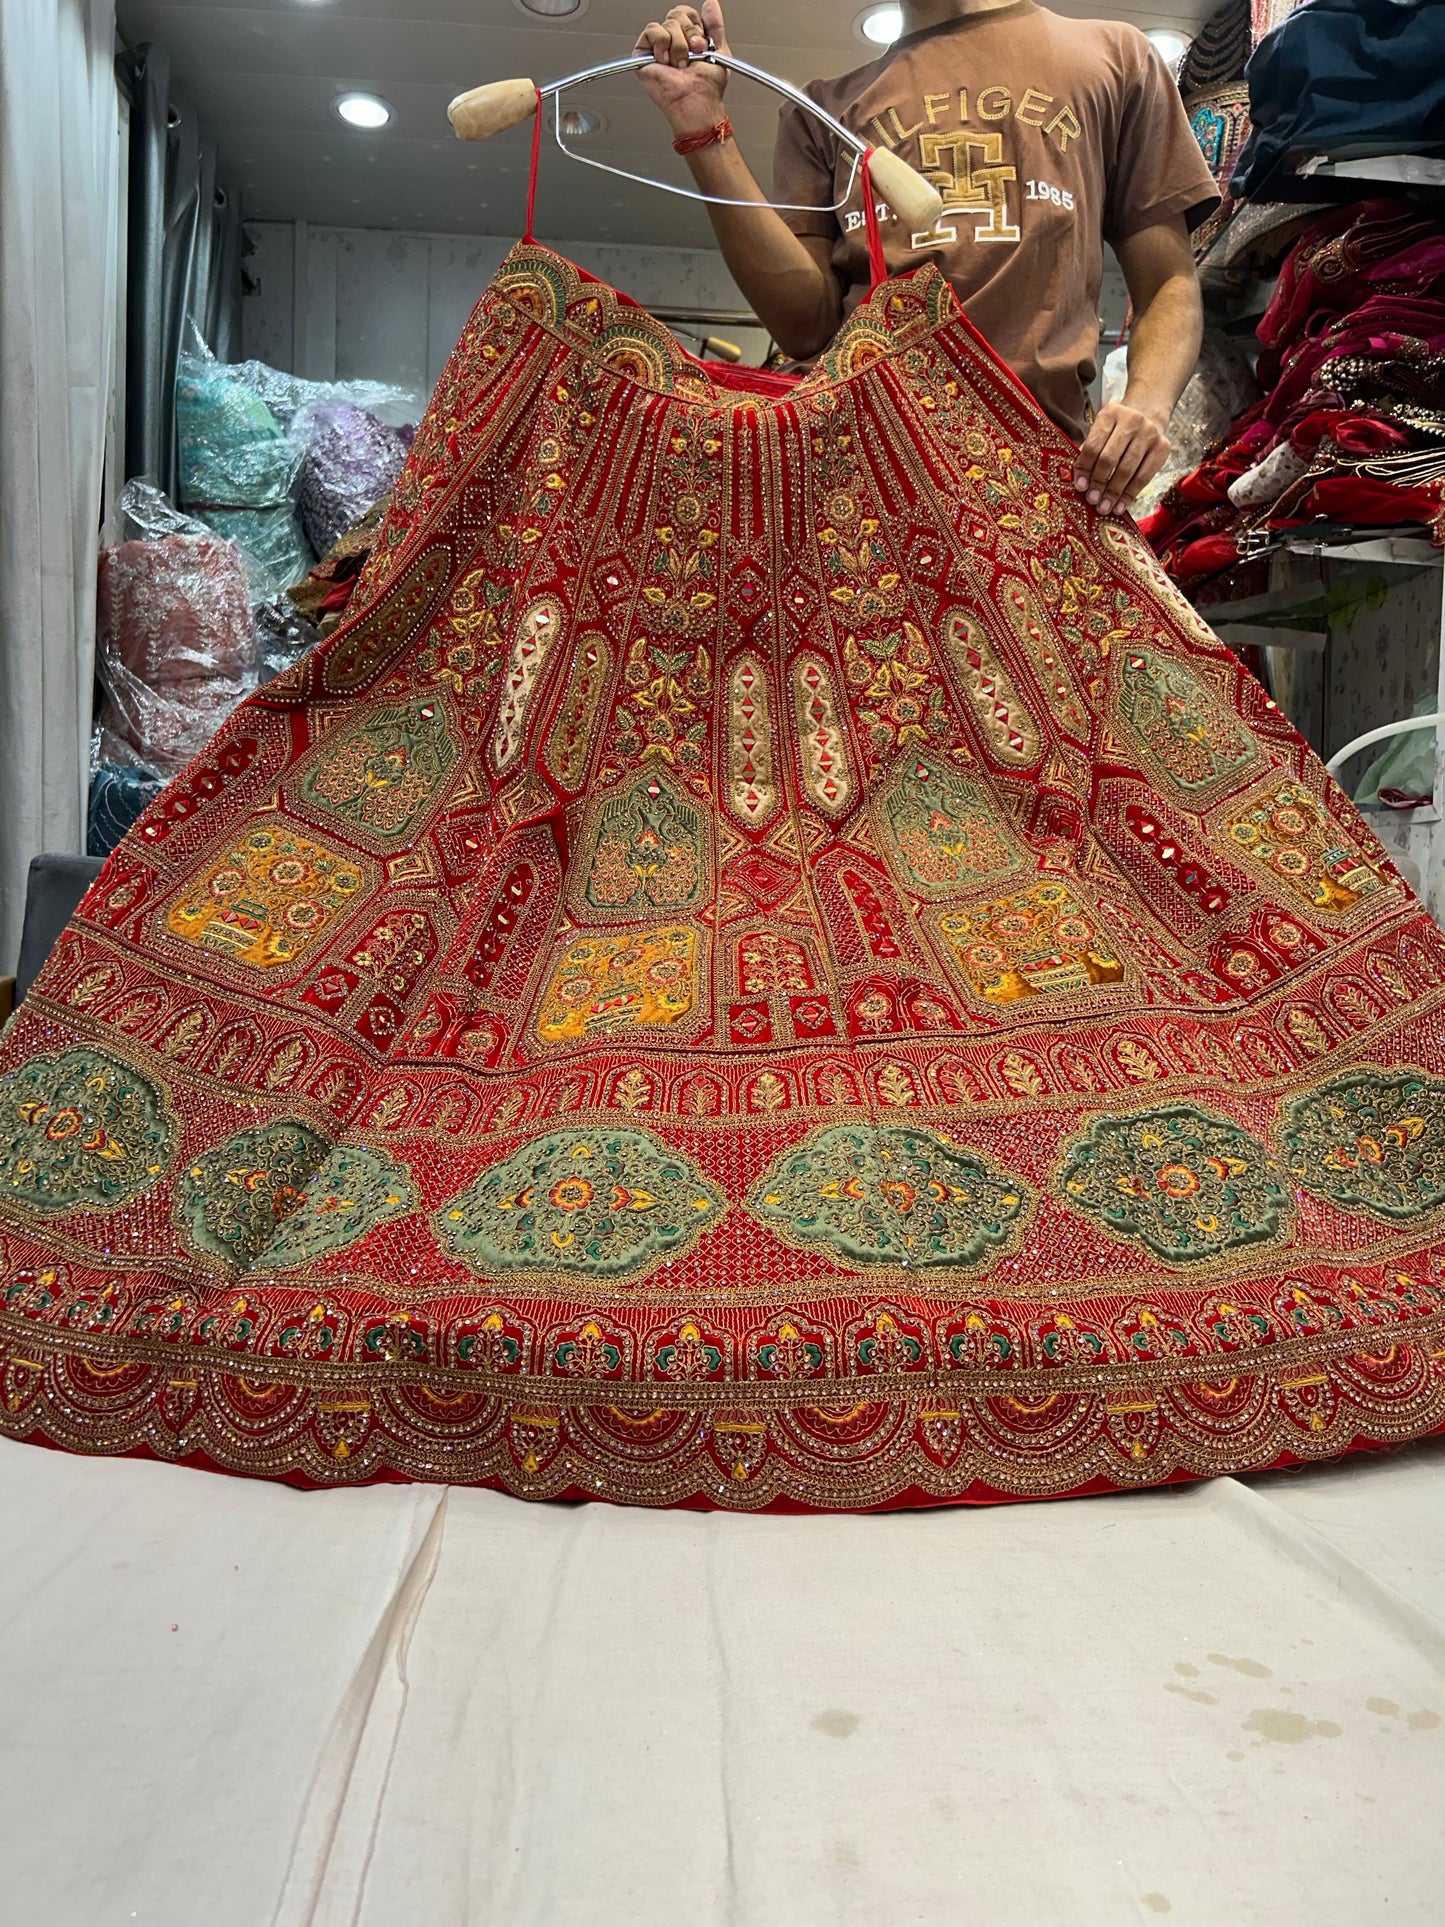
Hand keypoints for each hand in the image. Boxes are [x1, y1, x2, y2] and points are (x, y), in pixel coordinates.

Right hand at [635, 1, 729, 134]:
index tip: (702, 42)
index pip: (687, 13)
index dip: (696, 24)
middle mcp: (673, 40)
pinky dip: (662, 44)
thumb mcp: (720, 49)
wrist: (696, 100)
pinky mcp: (644, 52)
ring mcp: (658, 46)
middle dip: (689, 34)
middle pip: (677, 13)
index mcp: (688, 38)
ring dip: (679, 45)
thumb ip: (715, 24)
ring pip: (667, 23)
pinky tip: (666, 61)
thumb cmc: (707, 86)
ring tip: (680, 64)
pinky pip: (652, 30)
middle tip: (694, 53)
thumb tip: (711, 3)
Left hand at [1072, 400, 1170, 516]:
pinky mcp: (1163, 447)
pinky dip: (1130, 494)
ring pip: (1127, 470)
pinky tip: (1120, 506)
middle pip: (1110, 458)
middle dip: (1099, 483)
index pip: (1093, 446)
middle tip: (1092, 500)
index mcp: (1110, 415)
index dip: (1085, 469)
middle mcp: (1131, 420)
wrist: (1148, 415)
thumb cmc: (1117, 430)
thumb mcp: (1101, 432)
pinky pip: (1144, 476)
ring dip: (1113, 493)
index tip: (1080, 487)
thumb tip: (1079, 484)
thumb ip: (1089, 453)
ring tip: (1104, 508)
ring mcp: (1149, 433)